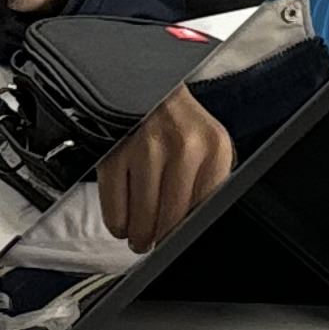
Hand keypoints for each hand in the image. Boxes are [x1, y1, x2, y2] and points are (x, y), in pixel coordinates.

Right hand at [95, 86, 233, 248]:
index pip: (204, 210)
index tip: (181, 239)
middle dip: (161, 240)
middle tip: (155, 241)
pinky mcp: (113, 154)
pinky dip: (118, 223)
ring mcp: (146, 149)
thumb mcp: (209, 148)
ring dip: (139, 236)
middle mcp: (183, 147)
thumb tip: (195, 228)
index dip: (189, 233)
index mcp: (214, 148)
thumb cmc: (180, 124)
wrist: (148, 87)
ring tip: (140, 235)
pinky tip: (125, 219)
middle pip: (171, 221)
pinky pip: (114, 211)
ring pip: (141, 221)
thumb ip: (208, 185)